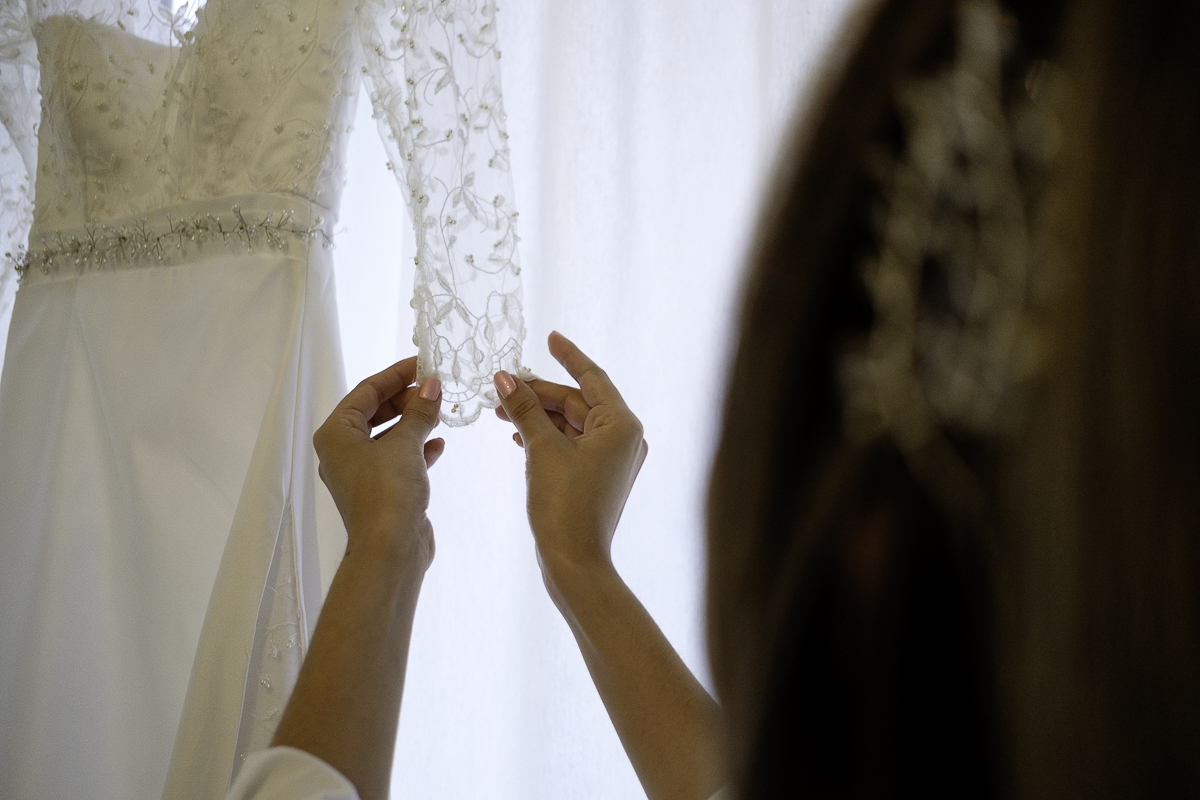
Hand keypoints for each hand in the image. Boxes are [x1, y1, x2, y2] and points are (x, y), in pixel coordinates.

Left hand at [313, 356, 443, 570]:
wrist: (390, 549)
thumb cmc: (388, 491)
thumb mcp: (406, 443)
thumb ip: (420, 411)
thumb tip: (432, 385)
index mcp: (336, 434)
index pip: (366, 391)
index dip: (395, 375)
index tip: (422, 364)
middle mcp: (342, 451)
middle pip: (374, 412)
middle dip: (406, 399)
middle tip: (435, 388)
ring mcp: (361, 473)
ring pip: (388, 436)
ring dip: (414, 422)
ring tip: (440, 410)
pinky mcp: (380, 491)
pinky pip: (397, 459)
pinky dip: (416, 448)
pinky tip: (438, 444)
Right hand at [494, 332, 647, 597]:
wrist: (575, 563)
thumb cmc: (564, 505)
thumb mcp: (541, 449)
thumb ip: (525, 409)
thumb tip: (505, 378)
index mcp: (621, 424)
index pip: (592, 377)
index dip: (569, 355)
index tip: (550, 337)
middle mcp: (625, 438)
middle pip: (578, 401)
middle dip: (540, 393)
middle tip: (502, 384)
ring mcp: (614, 460)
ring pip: (572, 424)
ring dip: (539, 416)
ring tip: (501, 410)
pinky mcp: (599, 478)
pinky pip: (572, 445)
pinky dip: (547, 437)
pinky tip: (518, 436)